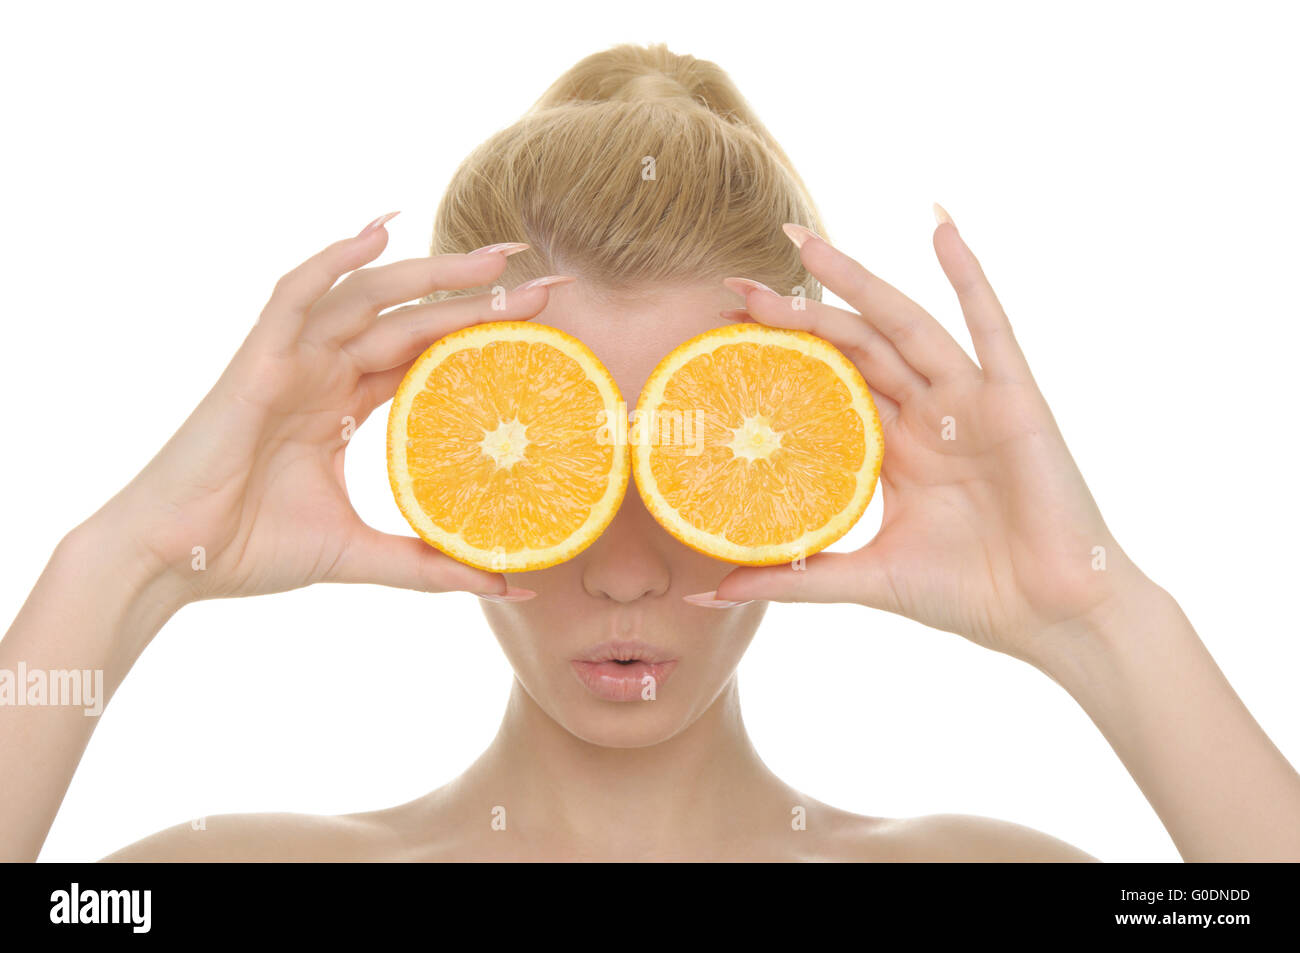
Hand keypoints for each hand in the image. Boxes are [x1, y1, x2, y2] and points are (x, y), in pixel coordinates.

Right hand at [91, 215, 555, 606]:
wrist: (170, 561)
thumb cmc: (251, 549)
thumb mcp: (360, 554)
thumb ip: (430, 566)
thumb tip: (509, 588)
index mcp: (345, 402)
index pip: (427, 353)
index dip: (483, 334)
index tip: (546, 325)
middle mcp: (323, 370)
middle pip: (413, 317)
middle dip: (479, 295)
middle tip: (548, 280)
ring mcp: (290, 360)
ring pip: (370, 297)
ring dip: (432, 273)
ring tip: (498, 257)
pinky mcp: (256, 360)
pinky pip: (295, 294)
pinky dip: (334, 258)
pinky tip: (381, 229)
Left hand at [712, 211, 1148, 664]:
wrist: (1052, 617)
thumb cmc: (969, 594)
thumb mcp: (866, 578)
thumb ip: (795, 578)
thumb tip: (712, 594)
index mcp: (894, 448)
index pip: (827, 384)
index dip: (781, 356)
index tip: (723, 333)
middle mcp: (927, 414)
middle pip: (854, 345)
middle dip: (799, 313)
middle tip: (739, 287)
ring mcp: (969, 400)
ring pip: (903, 324)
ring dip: (856, 281)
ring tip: (803, 245)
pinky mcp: (1014, 398)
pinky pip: (990, 325)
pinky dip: (969, 275)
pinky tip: (940, 227)